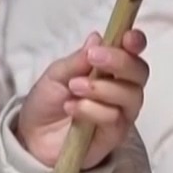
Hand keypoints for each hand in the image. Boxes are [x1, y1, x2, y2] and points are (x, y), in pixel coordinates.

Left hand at [16, 30, 149, 170]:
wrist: (33, 134)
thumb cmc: (48, 100)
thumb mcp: (57, 74)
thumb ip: (79, 59)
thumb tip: (97, 37)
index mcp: (110, 68)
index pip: (133, 52)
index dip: (135, 42)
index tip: (127, 37)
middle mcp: (122, 88)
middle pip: (139, 72)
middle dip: (120, 62)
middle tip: (93, 58)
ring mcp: (121, 113)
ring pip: (130, 96)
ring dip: (102, 88)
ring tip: (74, 87)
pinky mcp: (114, 135)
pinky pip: (114, 118)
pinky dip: (92, 109)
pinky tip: (72, 107)